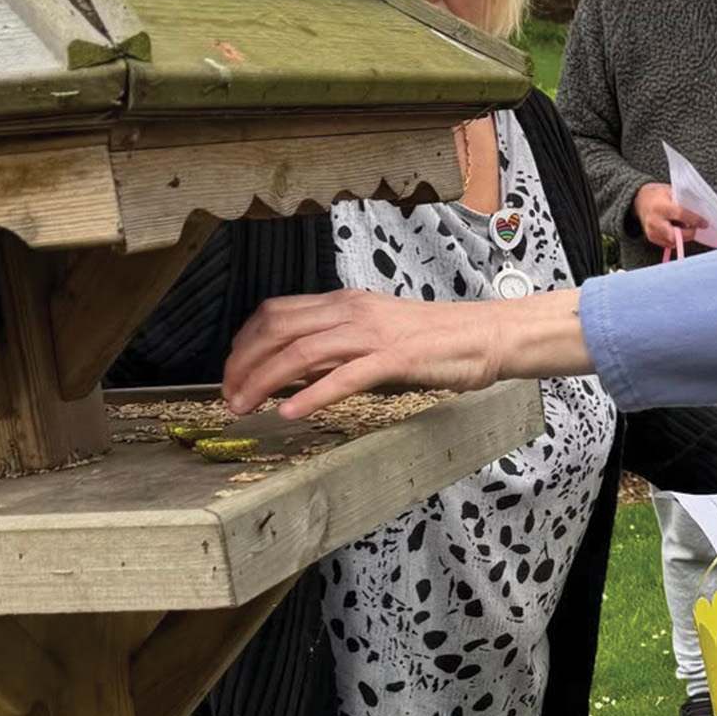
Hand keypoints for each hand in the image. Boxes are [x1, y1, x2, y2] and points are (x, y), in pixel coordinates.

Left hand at [223, 287, 589, 419]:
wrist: (487, 336)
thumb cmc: (436, 342)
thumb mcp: (376, 337)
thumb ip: (337, 349)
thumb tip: (293, 372)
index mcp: (346, 302)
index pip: (275, 313)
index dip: (244, 343)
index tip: (231, 372)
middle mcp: (353, 311)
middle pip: (278, 330)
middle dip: (242, 364)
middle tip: (228, 397)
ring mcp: (374, 334)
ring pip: (302, 351)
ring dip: (264, 381)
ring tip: (245, 408)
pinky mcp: (396, 358)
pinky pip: (344, 376)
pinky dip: (311, 395)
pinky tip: (290, 413)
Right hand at [634, 183, 706, 251]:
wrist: (640, 200)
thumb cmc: (658, 195)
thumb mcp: (671, 192)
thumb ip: (683, 201)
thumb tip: (700, 211)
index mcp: (660, 206)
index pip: (681, 215)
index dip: (695, 220)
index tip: (705, 223)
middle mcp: (654, 221)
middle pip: (676, 235)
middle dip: (689, 233)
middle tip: (694, 227)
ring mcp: (652, 231)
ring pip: (673, 242)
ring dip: (683, 236)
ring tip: (683, 226)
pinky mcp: (651, 238)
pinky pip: (668, 244)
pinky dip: (675, 239)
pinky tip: (675, 229)